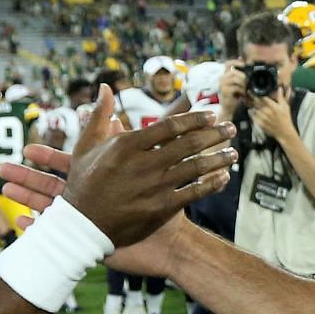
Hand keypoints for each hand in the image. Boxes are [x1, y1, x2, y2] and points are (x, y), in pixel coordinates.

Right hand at [49, 86, 236, 248]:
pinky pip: (194, 192)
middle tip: (230, 128)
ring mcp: (154, 187)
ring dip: (218, 158)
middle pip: (189, 143)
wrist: (81, 227)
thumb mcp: (85, 146)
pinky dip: (212, 183)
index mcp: (127, 145)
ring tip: (233, 152)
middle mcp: (144, 164)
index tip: (211, 115)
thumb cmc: (83, 183)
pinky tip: (224, 177)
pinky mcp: (161, 209)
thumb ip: (99, 115)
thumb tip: (104, 87)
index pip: (170, 126)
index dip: (195, 118)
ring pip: (196, 167)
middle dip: (214, 134)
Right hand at [217, 66, 247, 119]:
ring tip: (248, 87)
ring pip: (235, 78)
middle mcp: (222, 78)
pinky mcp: (224, 92)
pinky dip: (242, 90)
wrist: (229, 109)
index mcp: (225, 75)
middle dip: (243, 75)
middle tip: (250, 81)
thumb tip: (249, 67)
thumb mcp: (239, 85)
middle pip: (233, 71)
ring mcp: (222, 85)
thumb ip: (241, 77)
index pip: (228, 63)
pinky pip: (235, 87)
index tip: (245, 64)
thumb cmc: (235, 96)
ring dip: (244, 82)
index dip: (236, 62)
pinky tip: (244, 93)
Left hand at [249, 89, 293, 142]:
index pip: (262, 97)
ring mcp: (262, 118)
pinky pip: (253, 117)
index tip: (253, 90)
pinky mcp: (260, 123)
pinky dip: (251, 113)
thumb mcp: (285, 106)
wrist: (284, 131)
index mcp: (272, 106)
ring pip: (254, 109)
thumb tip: (279, 88)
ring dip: (251, 105)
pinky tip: (251, 111)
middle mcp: (266, 111)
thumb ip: (281, 97)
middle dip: (252, 97)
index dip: (257, 93)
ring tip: (248, 101)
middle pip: (256, 102)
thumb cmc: (285, 118)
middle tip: (248, 93)